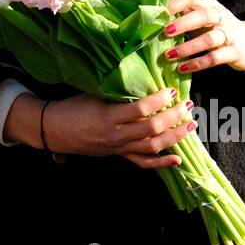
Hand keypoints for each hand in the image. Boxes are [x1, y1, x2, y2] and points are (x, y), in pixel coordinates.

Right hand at [40, 88, 195, 168]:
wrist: (54, 130)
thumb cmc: (73, 107)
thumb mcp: (93, 94)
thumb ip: (117, 92)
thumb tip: (143, 82)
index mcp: (108, 116)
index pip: (140, 109)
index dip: (159, 100)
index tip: (171, 90)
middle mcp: (116, 135)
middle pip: (151, 129)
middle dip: (173, 117)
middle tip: (187, 105)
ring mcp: (118, 148)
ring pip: (152, 147)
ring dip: (174, 137)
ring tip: (190, 125)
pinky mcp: (118, 156)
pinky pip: (143, 163)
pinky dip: (161, 162)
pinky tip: (177, 159)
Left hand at [162, 0, 244, 78]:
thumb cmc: (217, 29)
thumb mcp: (203, 19)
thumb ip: (184, 15)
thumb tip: (151, 16)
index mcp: (208, 4)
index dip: (176, 2)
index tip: (159, 12)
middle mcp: (220, 16)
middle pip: (204, 15)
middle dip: (183, 23)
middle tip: (164, 32)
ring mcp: (229, 34)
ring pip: (209, 39)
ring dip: (187, 48)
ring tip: (169, 56)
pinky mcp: (235, 52)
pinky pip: (215, 58)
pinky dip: (197, 63)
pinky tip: (182, 68)